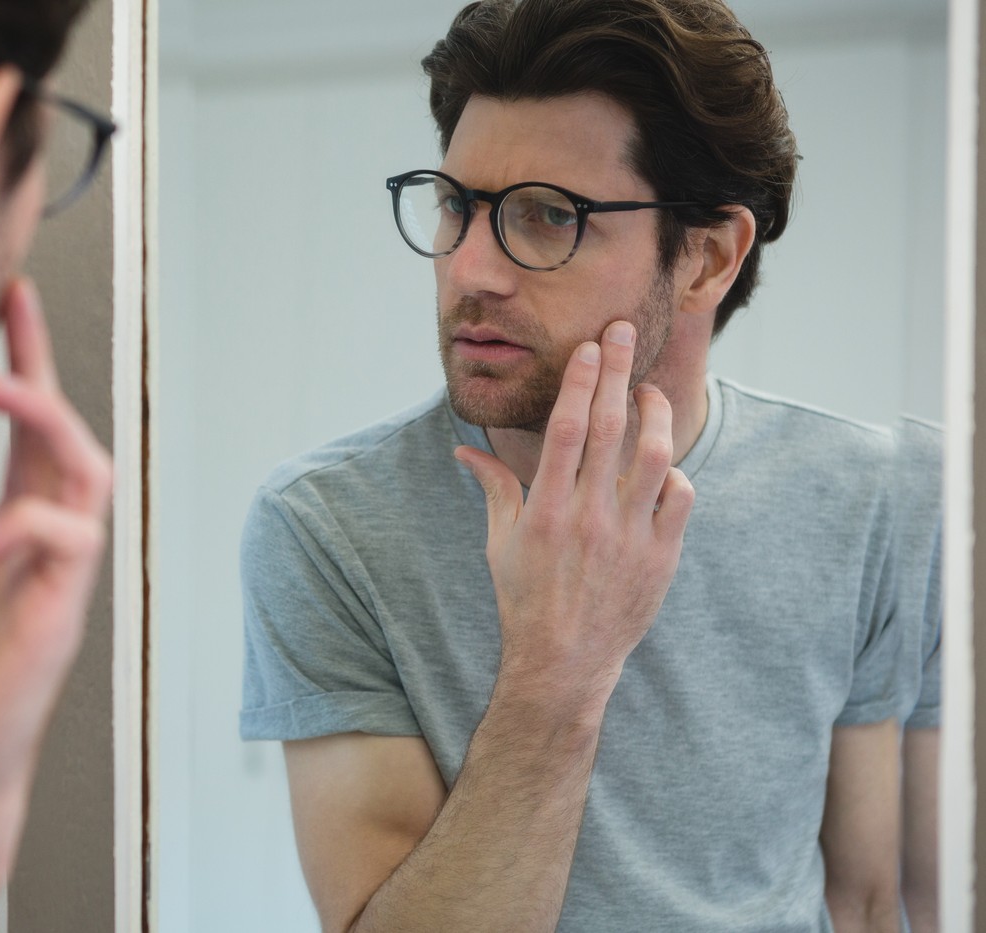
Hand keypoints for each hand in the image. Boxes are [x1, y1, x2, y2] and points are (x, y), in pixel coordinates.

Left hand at [0, 277, 111, 828]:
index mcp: (19, 533)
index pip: (32, 434)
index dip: (26, 365)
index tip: (7, 304)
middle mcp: (50, 543)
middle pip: (70, 431)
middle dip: (45, 365)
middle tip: (9, 308)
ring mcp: (64, 577)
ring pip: (89, 471)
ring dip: (48, 421)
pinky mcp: (63, 612)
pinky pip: (72, 541)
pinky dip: (28, 526)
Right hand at [455, 321, 693, 703]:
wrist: (565, 660)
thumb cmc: (526, 598)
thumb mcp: (500, 542)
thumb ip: (493, 487)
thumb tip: (463, 448)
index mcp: (545, 510)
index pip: (564, 429)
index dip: (578, 382)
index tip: (588, 347)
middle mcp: (589, 517)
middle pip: (608, 427)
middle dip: (615, 372)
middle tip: (621, 332)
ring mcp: (629, 536)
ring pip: (655, 456)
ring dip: (655, 413)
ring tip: (648, 392)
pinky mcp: (660, 556)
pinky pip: (679, 499)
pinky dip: (674, 474)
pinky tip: (661, 463)